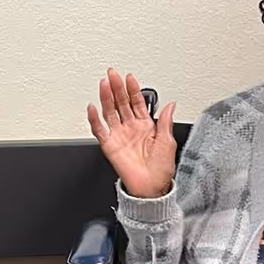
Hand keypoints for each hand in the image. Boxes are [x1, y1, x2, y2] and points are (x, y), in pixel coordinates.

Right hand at [88, 68, 176, 198]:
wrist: (151, 188)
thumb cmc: (161, 169)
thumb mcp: (168, 141)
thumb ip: (166, 121)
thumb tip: (171, 105)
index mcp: (145, 125)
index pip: (137, 102)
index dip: (133, 89)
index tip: (130, 78)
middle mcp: (130, 128)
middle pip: (121, 103)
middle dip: (117, 87)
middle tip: (113, 74)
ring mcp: (119, 135)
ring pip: (110, 111)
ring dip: (106, 97)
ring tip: (104, 84)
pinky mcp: (109, 146)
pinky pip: (100, 130)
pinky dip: (94, 119)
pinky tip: (93, 108)